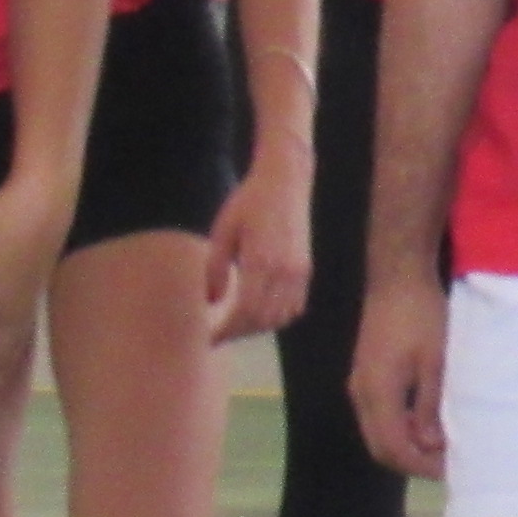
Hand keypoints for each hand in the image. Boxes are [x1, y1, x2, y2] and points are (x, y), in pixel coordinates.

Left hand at [199, 144, 314, 343]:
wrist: (286, 181)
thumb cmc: (248, 201)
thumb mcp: (223, 231)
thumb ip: (216, 268)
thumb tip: (212, 301)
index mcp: (260, 261)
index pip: (245, 312)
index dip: (228, 329)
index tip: (211, 336)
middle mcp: (284, 271)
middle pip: (263, 319)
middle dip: (240, 332)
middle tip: (220, 333)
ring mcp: (299, 271)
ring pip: (281, 316)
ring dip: (259, 326)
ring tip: (238, 324)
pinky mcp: (306, 269)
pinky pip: (295, 305)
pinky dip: (279, 316)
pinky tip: (262, 312)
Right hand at [348, 269, 452, 476]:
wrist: (398, 276)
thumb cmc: (421, 314)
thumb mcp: (435, 362)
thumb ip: (430, 406)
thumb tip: (431, 445)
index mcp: (377, 391)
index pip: (393, 447)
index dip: (420, 465)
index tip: (449, 470)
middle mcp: (360, 393)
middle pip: (380, 447)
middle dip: (412, 462)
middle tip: (447, 464)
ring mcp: (359, 384)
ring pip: (378, 433)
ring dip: (406, 446)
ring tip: (441, 447)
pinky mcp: (365, 375)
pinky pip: (378, 416)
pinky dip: (400, 428)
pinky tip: (427, 424)